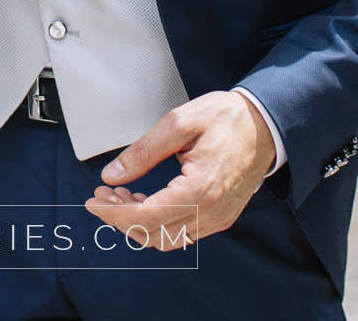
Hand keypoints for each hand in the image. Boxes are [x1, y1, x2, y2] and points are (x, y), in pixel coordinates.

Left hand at [83, 91, 273, 249]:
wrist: (265, 124)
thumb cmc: (227, 119)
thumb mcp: (179, 123)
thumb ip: (143, 152)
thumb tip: (112, 175)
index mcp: (199, 189)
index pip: (145, 217)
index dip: (113, 214)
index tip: (93, 202)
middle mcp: (210, 212)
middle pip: (152, 233)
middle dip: (120, 218)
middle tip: (103, 194)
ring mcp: (218, 219)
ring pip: (166, 238)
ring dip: (138, 222)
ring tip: (122, 195)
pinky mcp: (221, 218)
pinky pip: (182, 233)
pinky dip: (158, 222)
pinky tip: (145, 200)